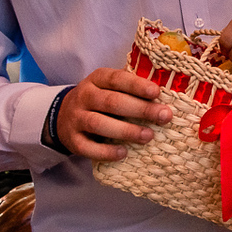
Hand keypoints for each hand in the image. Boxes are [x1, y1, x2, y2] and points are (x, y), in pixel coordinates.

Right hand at [54, 68, 170, 161]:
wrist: (63, 116)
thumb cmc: (100, 99)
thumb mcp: (110, 86)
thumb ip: (132, 86)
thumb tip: (169, 89)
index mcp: (97, 79)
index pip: (117, 78)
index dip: (137, 85)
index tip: (157, 92)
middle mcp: (84, 96)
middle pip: (111, 102)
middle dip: (140, 109)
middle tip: (164, 116)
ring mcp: (75, 118)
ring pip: (99, 123)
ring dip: (126, 130)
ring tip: (148, 136)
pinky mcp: (72, 140)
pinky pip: (87, 147)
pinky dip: (105, 151)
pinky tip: (123, 153)